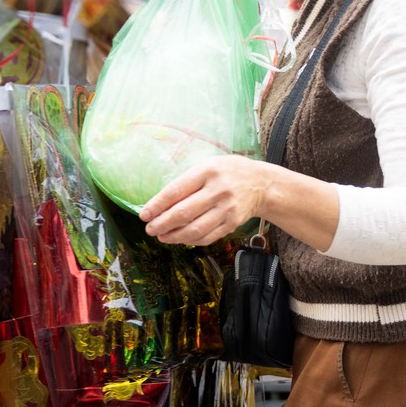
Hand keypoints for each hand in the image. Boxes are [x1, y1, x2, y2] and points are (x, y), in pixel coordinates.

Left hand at [140, 156, 270, 247]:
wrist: (261, 184)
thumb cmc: (228, 172)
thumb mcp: (207, 166)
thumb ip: (186, 182)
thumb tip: (160, 204)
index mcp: (208, 171)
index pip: (176, 191)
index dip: (157, 205)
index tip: (144, 215)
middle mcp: (218, 190)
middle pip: (184, 213)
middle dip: (162, 223)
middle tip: (150, 229)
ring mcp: (227, 209)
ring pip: (195, 229)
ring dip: (174, 236)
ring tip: (161, 236)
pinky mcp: (233, 223)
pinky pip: (207, 237)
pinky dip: (191, 240)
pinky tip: (180, 238)